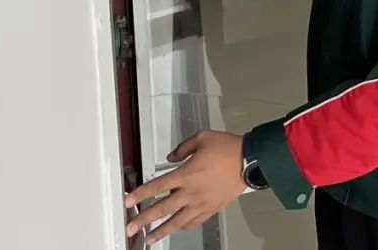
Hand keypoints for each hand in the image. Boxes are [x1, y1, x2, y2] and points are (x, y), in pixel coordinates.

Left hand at [124, 131, 244, 244]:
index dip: (140, 194)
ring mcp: (202, 203)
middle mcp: (191, 192)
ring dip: (160, 231)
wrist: (249, 160)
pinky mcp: (212, 209)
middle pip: (162, 209)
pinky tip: (177, 229)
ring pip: (177, 222)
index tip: (128, 202)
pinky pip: (194, 222)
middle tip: (130, 228)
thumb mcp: (202, 138)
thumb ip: (182, 148)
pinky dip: (183, 227)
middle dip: (143, 220)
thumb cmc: (227, 148)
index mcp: (186, 174)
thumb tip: (171, 157)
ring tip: (149, 239)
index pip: (157, 187)